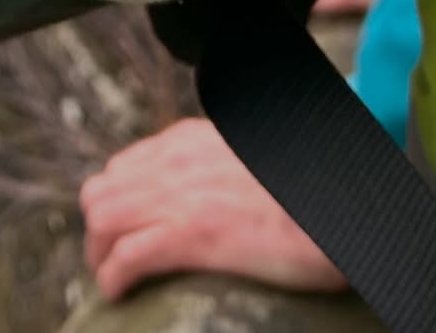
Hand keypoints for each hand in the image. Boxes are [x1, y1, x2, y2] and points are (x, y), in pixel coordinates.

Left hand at [79, 118, 345, 301]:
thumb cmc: (301, 197)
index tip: (121, 233)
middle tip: (110, 262)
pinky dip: (114, 276)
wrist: (338, 208)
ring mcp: (182, 196)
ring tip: (112, 280)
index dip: (114, 205)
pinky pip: (127, 255)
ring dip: (99, 255)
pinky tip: (119, 292)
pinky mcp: (193, 234)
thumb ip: (212, 167)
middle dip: (97, 232)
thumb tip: (199, 193)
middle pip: (101, 193)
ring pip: (103, 220)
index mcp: (189, 141)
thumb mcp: (246, 161)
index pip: (121, 168)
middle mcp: (177, 161)